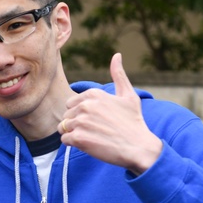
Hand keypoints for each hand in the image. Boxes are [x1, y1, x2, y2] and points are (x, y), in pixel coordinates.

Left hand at [59, 53, 162, 174]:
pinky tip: (89, 144)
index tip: (95, 120)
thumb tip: (116, 55)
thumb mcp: (129, 95)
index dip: (80, 113)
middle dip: (76, 123)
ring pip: (63, 127)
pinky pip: (65, 140)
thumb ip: (119, 75)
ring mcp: (81, 122)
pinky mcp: (78, 138)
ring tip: (92, 136)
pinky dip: (74, 143)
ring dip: (74, 133)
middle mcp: (86, 105)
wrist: (138, 147)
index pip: (71, 103)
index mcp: (94, 94)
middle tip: (95, 130)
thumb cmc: (134, 122)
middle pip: (66, 115)